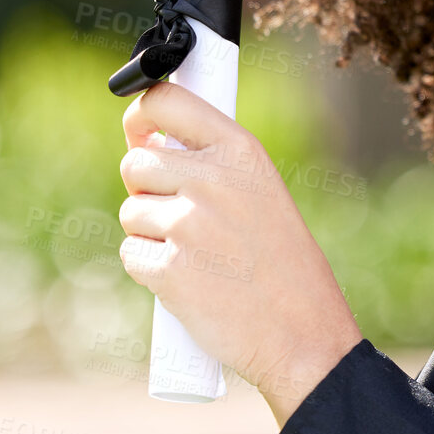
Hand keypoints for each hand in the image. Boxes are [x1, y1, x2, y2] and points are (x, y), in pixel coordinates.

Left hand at [117, 80, 362, 426]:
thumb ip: (214, 164)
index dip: (141, 115)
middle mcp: (213, 178)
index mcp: (241, 150)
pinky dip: (150, 270)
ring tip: (197, 254)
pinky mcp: (168, 269)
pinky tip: (188, 281)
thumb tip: (149, 146)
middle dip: (145, 188)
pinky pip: (131, 254)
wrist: (303, 332)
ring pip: (131, 212)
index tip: (141, 132)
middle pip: (136, 162)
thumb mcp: (263, 192)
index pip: (166, 100)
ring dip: (150, 233)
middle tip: (179, 215)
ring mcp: (189, 224)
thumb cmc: (283, 262)